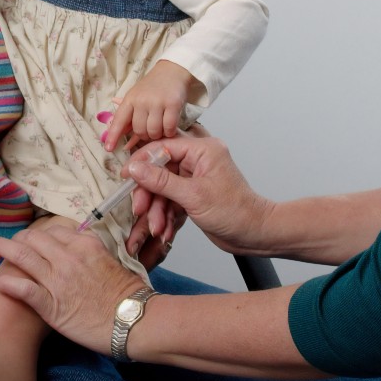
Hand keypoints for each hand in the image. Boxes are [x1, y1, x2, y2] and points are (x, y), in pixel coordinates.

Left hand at [0, 225, 144, 354]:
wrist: (132, 319)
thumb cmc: (128, 293)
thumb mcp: (113, 260)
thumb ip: (94, 252)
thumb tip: (85, 248)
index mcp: (85, 244)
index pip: (54, 230)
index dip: (39, 232)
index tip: (31, 236)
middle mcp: (68, 256)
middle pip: (34, 238)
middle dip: (17, 237)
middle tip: (6, 240)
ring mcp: (58, 279)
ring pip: (23, 257)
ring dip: (1, 248)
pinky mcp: (51, 305)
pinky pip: (23, 289)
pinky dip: (6, 283)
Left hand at [103, 60, 197, 151]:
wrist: (172, 70)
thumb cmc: (152, 87)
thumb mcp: (136, 98)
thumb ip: (129, 118)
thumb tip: (124, 142)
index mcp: (130, 99)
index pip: (119, 120)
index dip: (113, 136)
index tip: (109, 149)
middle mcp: (142, 101)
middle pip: (139, 130)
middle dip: (145, 135)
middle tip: (151, 129)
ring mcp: (158, 102)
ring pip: (154, 131)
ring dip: (158, 134)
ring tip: (161, 127)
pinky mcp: (173, 104)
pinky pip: (169, 128)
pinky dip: (169, 132)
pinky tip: (170, 126)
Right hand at [124, 133, 272, 255]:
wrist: (255, 234)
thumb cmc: (234, 211)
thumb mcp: (193, 196)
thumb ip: (161, 181)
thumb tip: (135, 167)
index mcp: (202, 149)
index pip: (164, 146)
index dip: (143, 160)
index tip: (126, 175)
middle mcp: (198, 159)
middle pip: (161, 169)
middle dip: (150, 192)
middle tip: (139, 208)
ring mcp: (195, 177)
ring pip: (164, 187)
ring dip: (158, 209)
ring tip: (157, 228)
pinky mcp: (193, 194)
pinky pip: (172, 199)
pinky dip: (166, 215)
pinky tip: (166, 230)